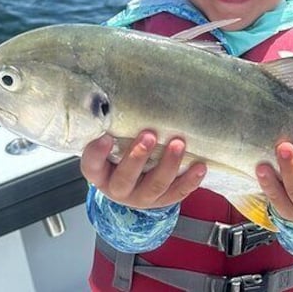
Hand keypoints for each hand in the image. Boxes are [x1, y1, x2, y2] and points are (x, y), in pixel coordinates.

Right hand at [80, 131, 206, 209]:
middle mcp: (118, 188)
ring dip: (168, 164)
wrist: (132, 186)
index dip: (97, 153)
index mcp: (100, 174)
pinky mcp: (162, 201)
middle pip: (125, 178)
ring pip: (155, 186)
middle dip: (138, 157)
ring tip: (178, 144)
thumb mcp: (111, 145)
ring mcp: (141, 197)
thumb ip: (115, 128)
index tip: (105, 136)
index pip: (92, 165)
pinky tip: (200, 166)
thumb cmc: (118, 156)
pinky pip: (177, 193)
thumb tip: (128, 92)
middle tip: (149, 135)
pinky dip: (190, 180)